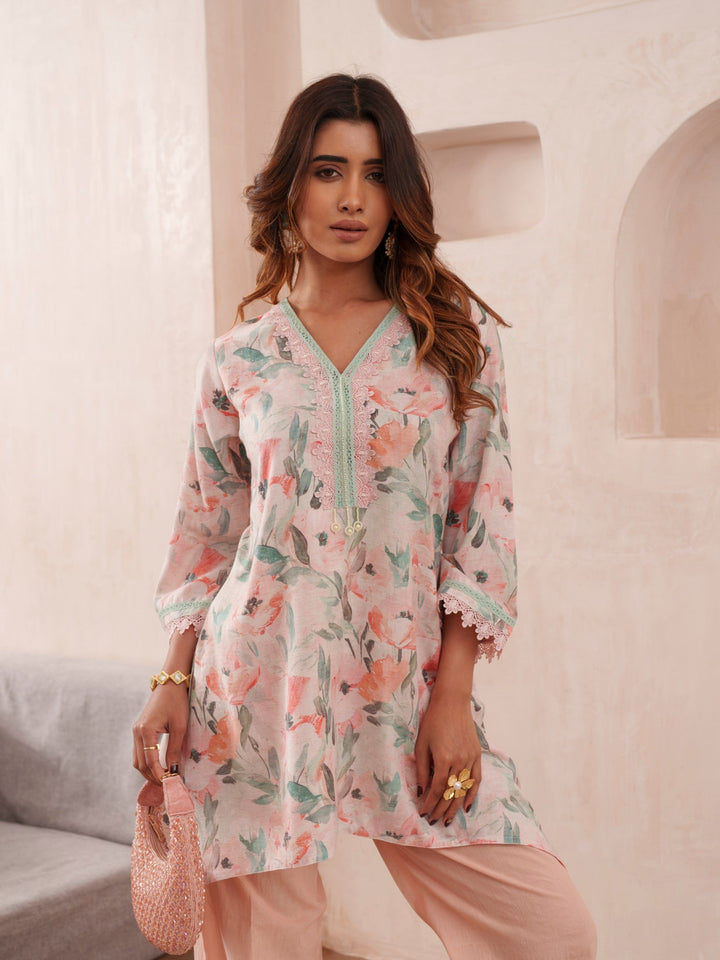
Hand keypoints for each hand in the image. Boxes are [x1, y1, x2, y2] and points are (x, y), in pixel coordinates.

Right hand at [132, 683, 189, 783]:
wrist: (170, 683)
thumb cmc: (177, 702)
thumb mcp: (179, 726)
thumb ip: (175, 749)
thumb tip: (173, 770)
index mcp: (145, 730)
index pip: (150, 761)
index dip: (159, 775)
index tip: (170, 784)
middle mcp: (136, 732)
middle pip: (140, 764)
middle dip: (152, 777)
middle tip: (167, 785)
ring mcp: (136, 731)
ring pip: (137, 760)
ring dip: (148, 771)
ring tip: (163, 779)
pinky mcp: (139, 730)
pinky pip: (139, 752)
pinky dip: (147, 762)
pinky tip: (158, 767)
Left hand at [415, 686, 481, 825]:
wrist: (452, 703)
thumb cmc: (433, 721)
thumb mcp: (421, 744)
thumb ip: (421, 769)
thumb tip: (421, 791)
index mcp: (444, 759)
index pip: (437, 789)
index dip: (429, 803)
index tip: (422, 813)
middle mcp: (459, 761)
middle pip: (451, 793)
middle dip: (441, 810)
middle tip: (434, 822)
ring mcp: (470, 758)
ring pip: (464, 789)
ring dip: (455, 807)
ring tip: (448, 821)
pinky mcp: (477, 755)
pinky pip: (476, 779)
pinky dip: (472, 794)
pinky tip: (465, 806)